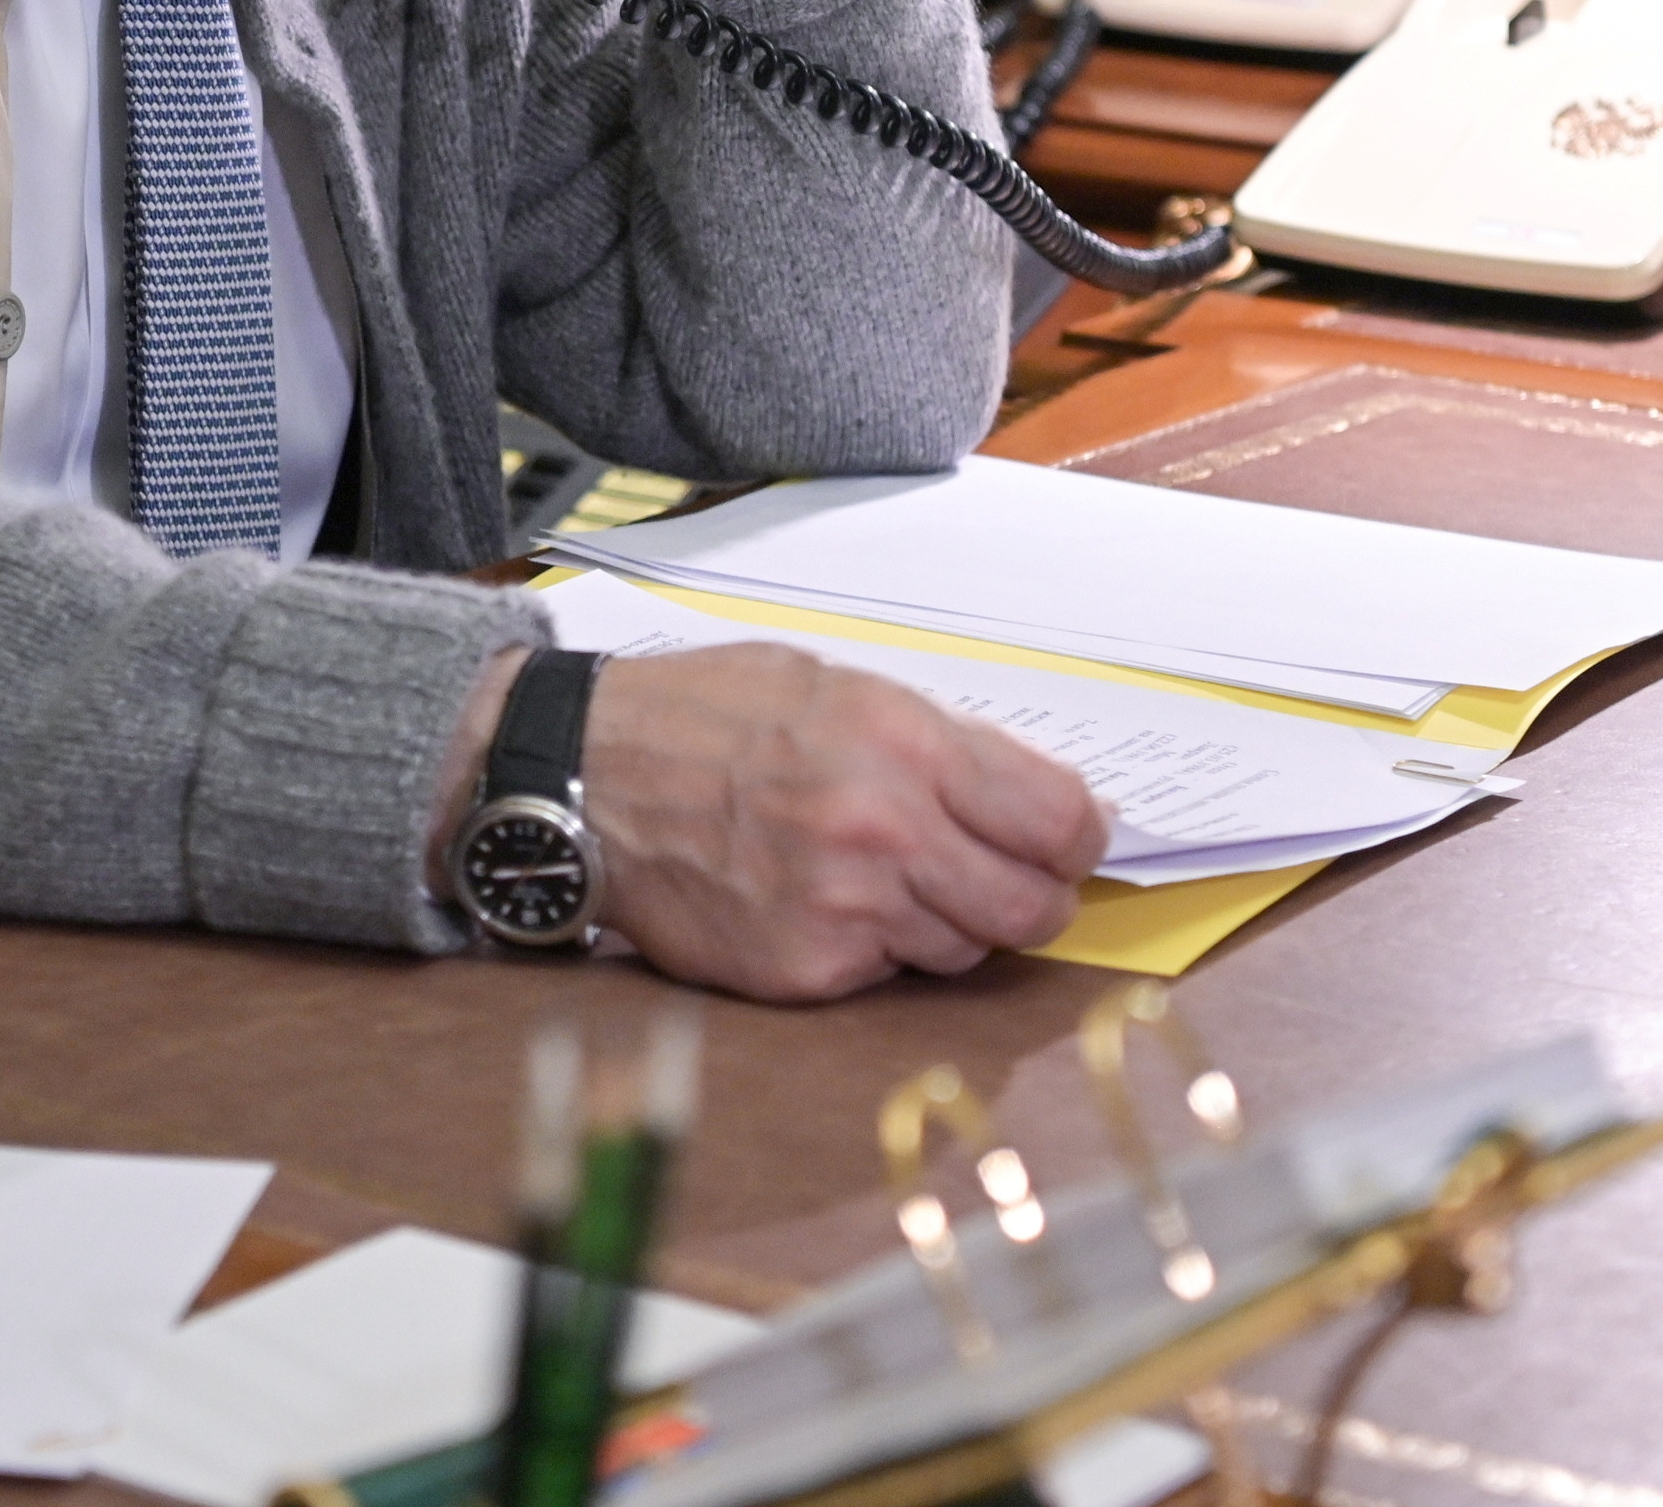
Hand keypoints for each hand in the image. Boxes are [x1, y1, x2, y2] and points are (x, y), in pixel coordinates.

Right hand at [436, 644, 1107, 999]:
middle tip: (1012, 884)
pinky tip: (827, 906)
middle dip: (1034, 899)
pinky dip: (875, 952)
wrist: (584, 776)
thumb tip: (1034, 799)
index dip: (1078, 838)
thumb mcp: (834, 686)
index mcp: (905, 745)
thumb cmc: (706, 717)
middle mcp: (885, 831)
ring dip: (947, 924)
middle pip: (1030, 907)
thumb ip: (938, 743)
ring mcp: (845, 910)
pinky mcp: (805, 972)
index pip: (1059, 819)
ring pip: (962, 950)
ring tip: (889, 880)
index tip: (1069, 843)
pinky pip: (886, 977)